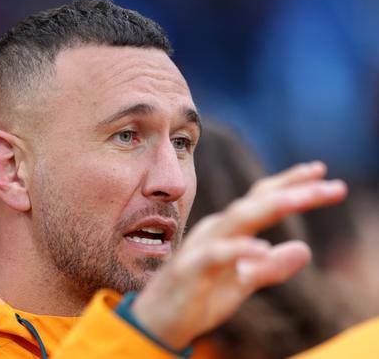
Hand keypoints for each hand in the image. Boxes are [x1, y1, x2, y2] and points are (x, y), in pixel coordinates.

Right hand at [131, 161, 346, 348]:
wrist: (157, 321)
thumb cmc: (196, 297)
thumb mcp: (242, 283)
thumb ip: (271, 267)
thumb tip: (304, 249)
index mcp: (227, 231)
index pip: (260, 200)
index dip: (289, 183)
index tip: (320, 170)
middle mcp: (215, 231)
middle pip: (256, 203)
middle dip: (294, 191)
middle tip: (332, 186)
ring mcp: (201, 248)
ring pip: (237, 220)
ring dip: (270, 207)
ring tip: (303, 199)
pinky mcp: (189, 270)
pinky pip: (215, 255)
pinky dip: (239, 249)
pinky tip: (263, 248)